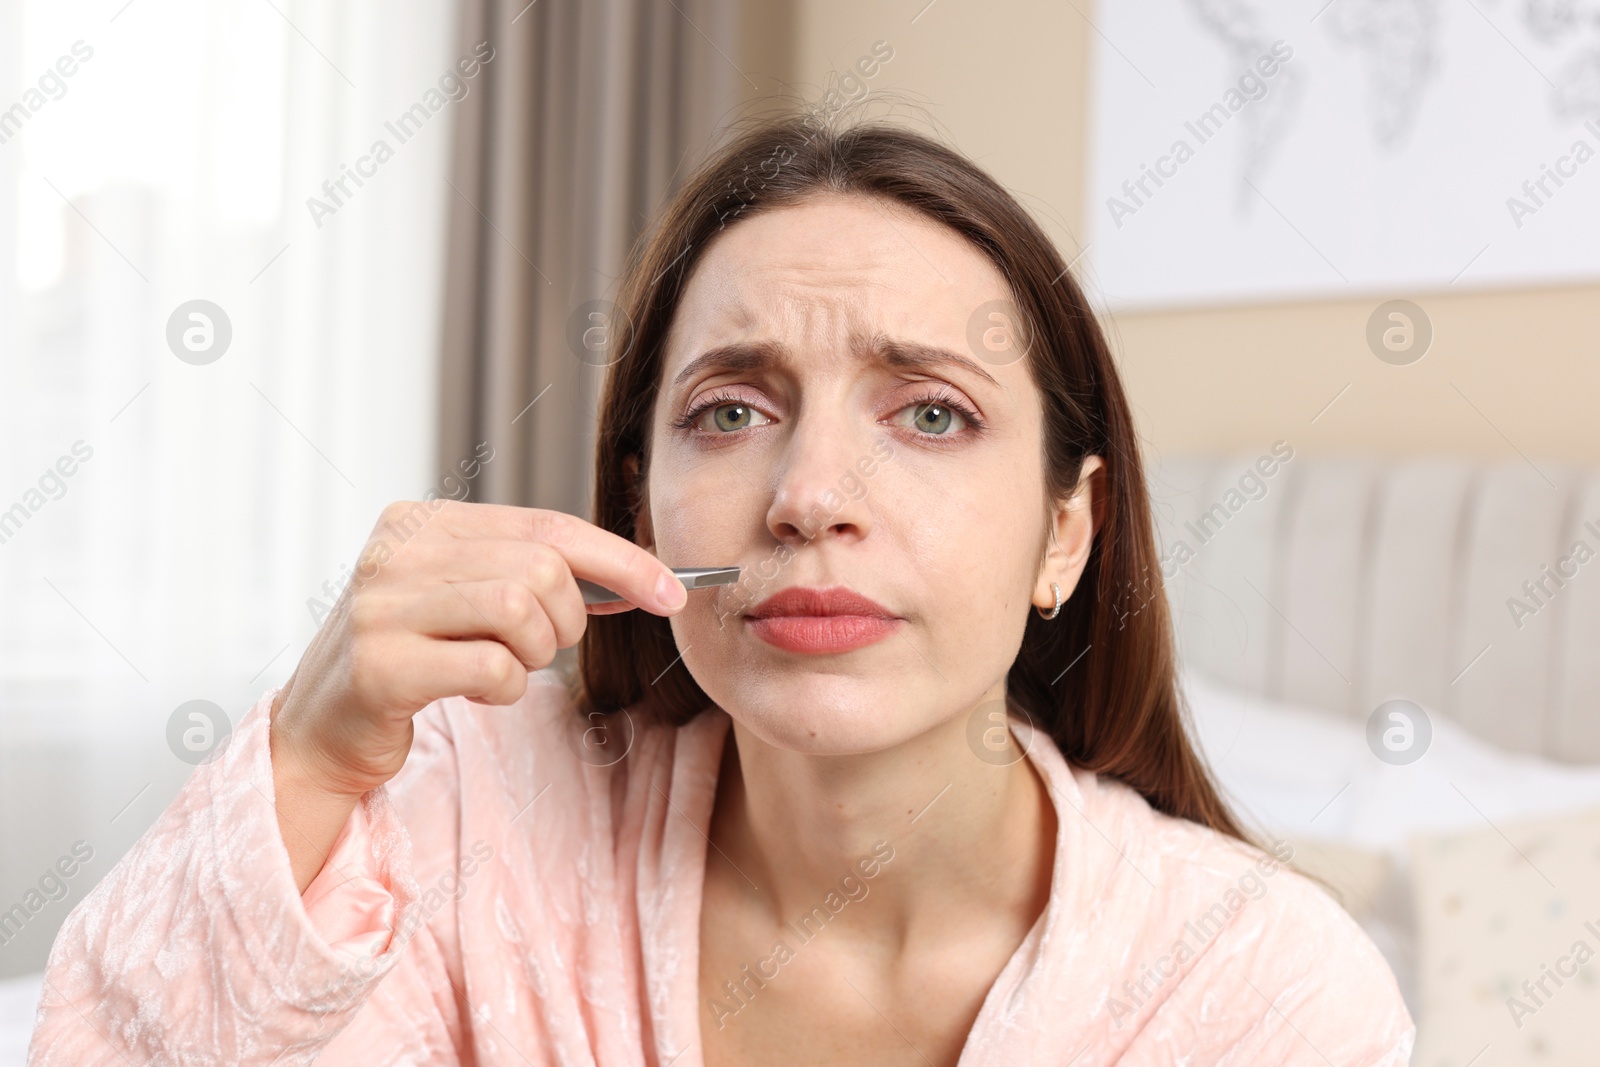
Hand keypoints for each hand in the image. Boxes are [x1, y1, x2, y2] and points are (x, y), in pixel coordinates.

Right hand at [267, 500, 684, 889]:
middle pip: (541, 568)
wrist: (319, 731)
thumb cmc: (410, 660)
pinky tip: (478, 693)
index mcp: (422, 519)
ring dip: (536, 654)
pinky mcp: (380, 665)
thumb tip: (636, 578)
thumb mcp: (462, 597)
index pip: (548, 525)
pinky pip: (491, 666)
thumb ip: (528, 573)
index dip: (621, 560)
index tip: (672, 593)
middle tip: (539, 649)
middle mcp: (396, 549)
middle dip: (565, 620)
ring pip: (519, 608)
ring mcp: (382, 605)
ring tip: (504, 669)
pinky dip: (506, 689)